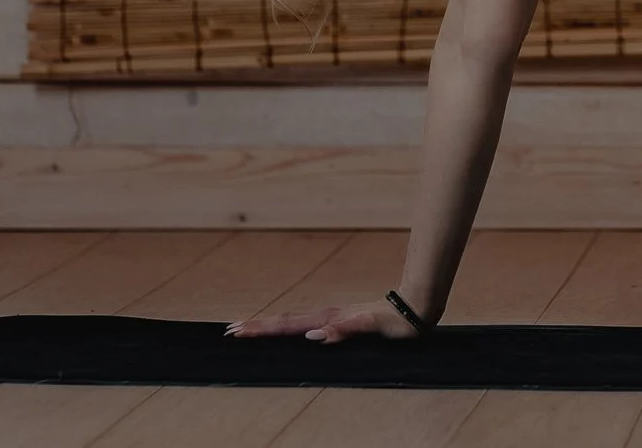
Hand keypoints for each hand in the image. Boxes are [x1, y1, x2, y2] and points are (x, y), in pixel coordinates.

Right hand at [225, 300, 418, 342]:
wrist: (413, 308)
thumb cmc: (395, 322)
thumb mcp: (373, 327)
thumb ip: (347, 328)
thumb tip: (315, 334)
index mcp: (328, 318)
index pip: (289, 325)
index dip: (263, 328)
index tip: (238, 330)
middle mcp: (325, 317)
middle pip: (284, 321)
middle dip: (257, 326)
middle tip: (228, 330)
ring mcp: (329, 318)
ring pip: (291, 322)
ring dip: (267, 325)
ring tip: (245, 328)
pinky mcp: (336, 321)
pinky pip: (303, 325)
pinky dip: (286, 327)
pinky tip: (280, 331)